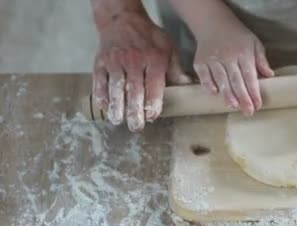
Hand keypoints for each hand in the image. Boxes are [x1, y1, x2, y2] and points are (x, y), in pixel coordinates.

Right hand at [93, 10, 189, 131]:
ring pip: (116, 86)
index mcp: (154, 60)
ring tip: (117, 121)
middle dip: (134, 110)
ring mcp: (116, 61)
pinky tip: (103, 106)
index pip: (154, 84)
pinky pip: (100, 79)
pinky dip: (100, 93)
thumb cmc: (149, 37)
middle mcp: (134, 61)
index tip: (152, 116)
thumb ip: (176, 69)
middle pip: (134, 89)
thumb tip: (188, 87)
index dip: (153, 102)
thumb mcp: (168, 48)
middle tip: (136, 126)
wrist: (122, 19)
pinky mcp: (101, 62)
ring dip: (116, 105)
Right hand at [192, 24, 272, 115]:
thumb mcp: (254, 43)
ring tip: (233, 106)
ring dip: (227, 94)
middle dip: (243, 97)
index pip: (250, 76)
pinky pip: (204, 75)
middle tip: (248, 112)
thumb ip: (261, 60)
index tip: (258, 105)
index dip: (254, 91)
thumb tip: (270, 75)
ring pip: (221, 79)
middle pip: (236, 80)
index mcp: (243, 53)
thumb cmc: (237, 36)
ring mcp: (212, 59)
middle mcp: (228, 56)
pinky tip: (214, 93)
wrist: (213, 23)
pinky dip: (208, 84)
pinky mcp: (200, 61)